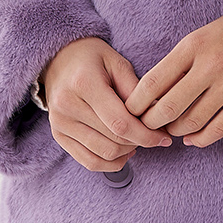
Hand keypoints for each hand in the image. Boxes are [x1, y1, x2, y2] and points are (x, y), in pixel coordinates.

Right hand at [40, 37, 171, 172]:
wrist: (58, 61)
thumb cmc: (93, 59)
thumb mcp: (118, 63)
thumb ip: (136, 90)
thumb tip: (158, 115)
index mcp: (84, 83)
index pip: (120, 122)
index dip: (146, 135)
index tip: (164, 137)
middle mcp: (67, 106)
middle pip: (113, 140)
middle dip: (140, 142)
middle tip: (155, 136)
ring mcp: (60, 123)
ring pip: (104, 154)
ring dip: (128, 152)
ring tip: (138, 140)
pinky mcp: (58, 136)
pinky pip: (89, 162)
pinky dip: (112, 163)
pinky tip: (124, 151)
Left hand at [124, 12, 222, 147]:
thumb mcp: (198, 38)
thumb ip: (177, 64)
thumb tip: (151, 97)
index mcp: (192, 46)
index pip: (153, 81)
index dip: (137, 102)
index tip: (130, 111)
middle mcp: (211, 65)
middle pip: (169, 107)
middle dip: (151, 123)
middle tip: (146, 127)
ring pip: (192, 122)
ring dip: (176, 131)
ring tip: (170, 130)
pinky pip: (218, 129)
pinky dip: (200, 139)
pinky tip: (191, 139)